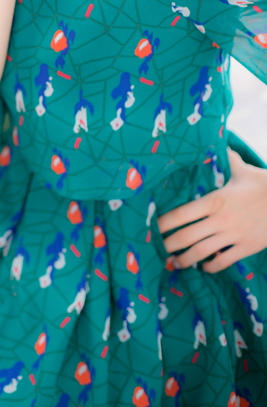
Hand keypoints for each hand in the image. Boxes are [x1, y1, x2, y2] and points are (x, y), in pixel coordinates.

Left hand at [158, 148, 266, 272]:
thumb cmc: (263, 184)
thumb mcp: (242, 169)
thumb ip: (224, 158)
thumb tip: (215, 139)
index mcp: (215, 200)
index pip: (182, 213)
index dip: (163, 223)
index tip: (151, 227)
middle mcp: (221, 219)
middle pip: (186, 237)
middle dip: (168, 245)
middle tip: (156, 250)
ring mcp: (234, 235)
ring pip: (201, 252)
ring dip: (185, 260)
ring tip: (174, 263)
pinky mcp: (247, 247)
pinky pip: (223, 261)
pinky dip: (210, 266)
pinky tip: (203, 267)